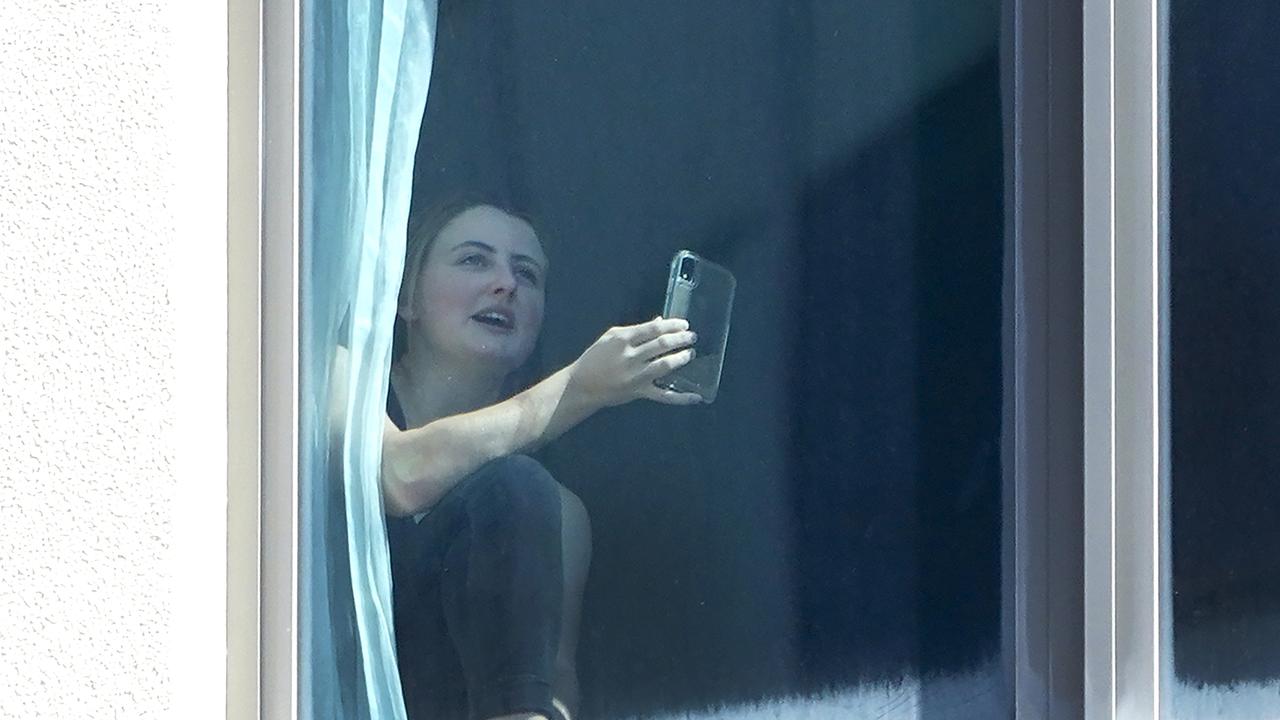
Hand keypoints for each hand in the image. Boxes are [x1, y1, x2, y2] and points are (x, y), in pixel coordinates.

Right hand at [568, 316, 702, 408]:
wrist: (581, 385)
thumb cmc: (595, 358)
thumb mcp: (611, 337)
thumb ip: (636, 330)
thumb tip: (659, 321)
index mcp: (623, 339)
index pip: (654, 329)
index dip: (672, 325)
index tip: (684, 324)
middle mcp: (630, 356)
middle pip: (662, 345)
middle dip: (681, 339)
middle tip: (692, 336)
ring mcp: (636, 376)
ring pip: (665, 365)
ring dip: (682, 358)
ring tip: (691, 353)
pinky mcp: (639, 392)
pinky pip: (663, 396)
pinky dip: (681, 398)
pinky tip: (696, 396)